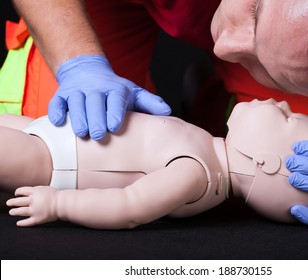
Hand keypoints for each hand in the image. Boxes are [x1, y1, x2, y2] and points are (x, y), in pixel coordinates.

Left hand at [7, 186, 57, 226]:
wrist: (64, 204)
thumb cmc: (56, 196)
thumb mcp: (45, 188)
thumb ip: (35, 190)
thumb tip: (24, 192)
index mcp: (36, 192)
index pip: (21, 191)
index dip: (17, 192)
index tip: (16, 194)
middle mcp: (34, 201)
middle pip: (18, 201)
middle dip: (11, 202)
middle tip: (9, 203)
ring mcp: (35, 210)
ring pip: (20, 211)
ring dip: (14, 212)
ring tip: (12, 212)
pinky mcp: (38, 219)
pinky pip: (27, 222)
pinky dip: (21, 223)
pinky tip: (18, 223)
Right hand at [48, 55, 170, 139]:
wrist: (87, 72)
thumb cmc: (115, 91)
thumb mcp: (135, 94)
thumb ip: (150, 103)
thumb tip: (168, 112)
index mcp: (115, 90)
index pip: (116, 99)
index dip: (115, 112)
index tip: (115, 126)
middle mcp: (95, 89)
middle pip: (94, 102)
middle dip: (96, 118)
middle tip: (99, 135)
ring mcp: (77, 91)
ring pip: (75, 102)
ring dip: (77, 117)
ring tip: (81, 133)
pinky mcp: (62, 95)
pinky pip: (56, 102)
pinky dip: (56, 111)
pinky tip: (58, 122)